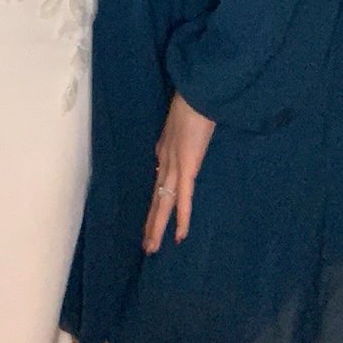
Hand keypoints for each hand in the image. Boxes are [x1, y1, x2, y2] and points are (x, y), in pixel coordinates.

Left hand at [144, 93, 214, 253]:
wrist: (196, 94)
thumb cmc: (194, 103)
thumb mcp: (183, 124)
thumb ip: (180, 138)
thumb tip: (180, 147)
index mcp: (165, 150)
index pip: (159, 182)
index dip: (156, 202)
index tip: (154, 217)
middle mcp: (165, 160)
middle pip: (157, 197)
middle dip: (152, 222)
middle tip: (146, 245)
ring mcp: (174, 165)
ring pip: (163, 202)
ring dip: (158, 226)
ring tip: (152, 247)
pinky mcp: (187, 167)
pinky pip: (183, 198)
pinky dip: (181, 218)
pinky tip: (179, 236)